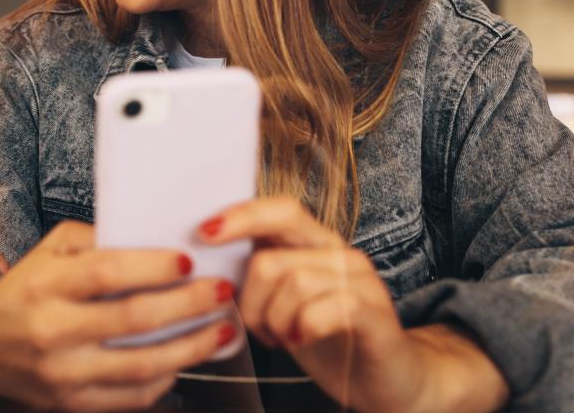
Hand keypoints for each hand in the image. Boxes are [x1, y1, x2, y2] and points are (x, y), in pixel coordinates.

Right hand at [0, 221, 236, 411]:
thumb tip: (149, 236)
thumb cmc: (24, 291)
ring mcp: (62, 373)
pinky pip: (132, 396)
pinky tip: (187, 358)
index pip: (107, 272)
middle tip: (222, 290)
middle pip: (133, 319)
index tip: (189, 260)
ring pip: (141, 364)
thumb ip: (92, 238)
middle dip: (188, 304)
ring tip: (223, 328)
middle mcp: (52, 330)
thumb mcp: (47, 251)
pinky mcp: (71, 404)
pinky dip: (167, 378)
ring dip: (192, 346)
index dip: (153, 266)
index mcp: (45, 285)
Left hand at [199, 197, 507, 412]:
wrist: (386, 380)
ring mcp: (360, 281)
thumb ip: (258, 273)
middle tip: (255, 326)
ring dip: (273, 320)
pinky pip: (322, 310)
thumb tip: (206, 256)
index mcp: (314, 243)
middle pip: (271, 256)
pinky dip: (301, 329)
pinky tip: (300, 340)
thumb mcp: (283, 300)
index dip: (240, 217)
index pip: (278, 210)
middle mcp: (339, 253)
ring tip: (280, 338)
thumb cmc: (326, 338)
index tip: (204, 233)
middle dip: (249, 299)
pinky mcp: (373, 313)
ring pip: (292, 284)